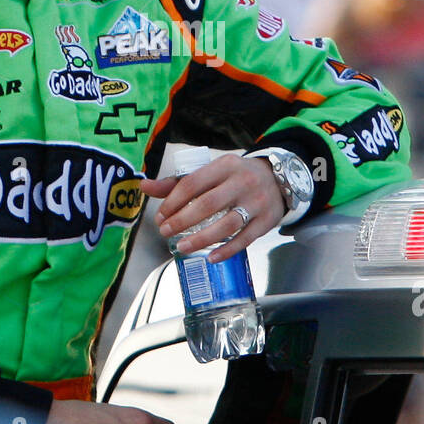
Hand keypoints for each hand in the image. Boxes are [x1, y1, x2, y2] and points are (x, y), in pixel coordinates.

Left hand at [140, 153, 284, 262]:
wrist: (279, 178)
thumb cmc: (235, 177)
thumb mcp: (211, 172)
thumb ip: (177, 182)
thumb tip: (144, 186)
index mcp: (224, 166)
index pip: (193, 182)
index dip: (172, 201)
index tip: (160, 216)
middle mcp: (242, 182)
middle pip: (208, 204)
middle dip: (182, 221)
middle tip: (165, 232)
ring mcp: (257, 202)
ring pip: (228, 223)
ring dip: (202, 238)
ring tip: (182, 247)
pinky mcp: (267, 220)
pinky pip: (246, 238)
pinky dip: (227, 250)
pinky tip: (210, 257)